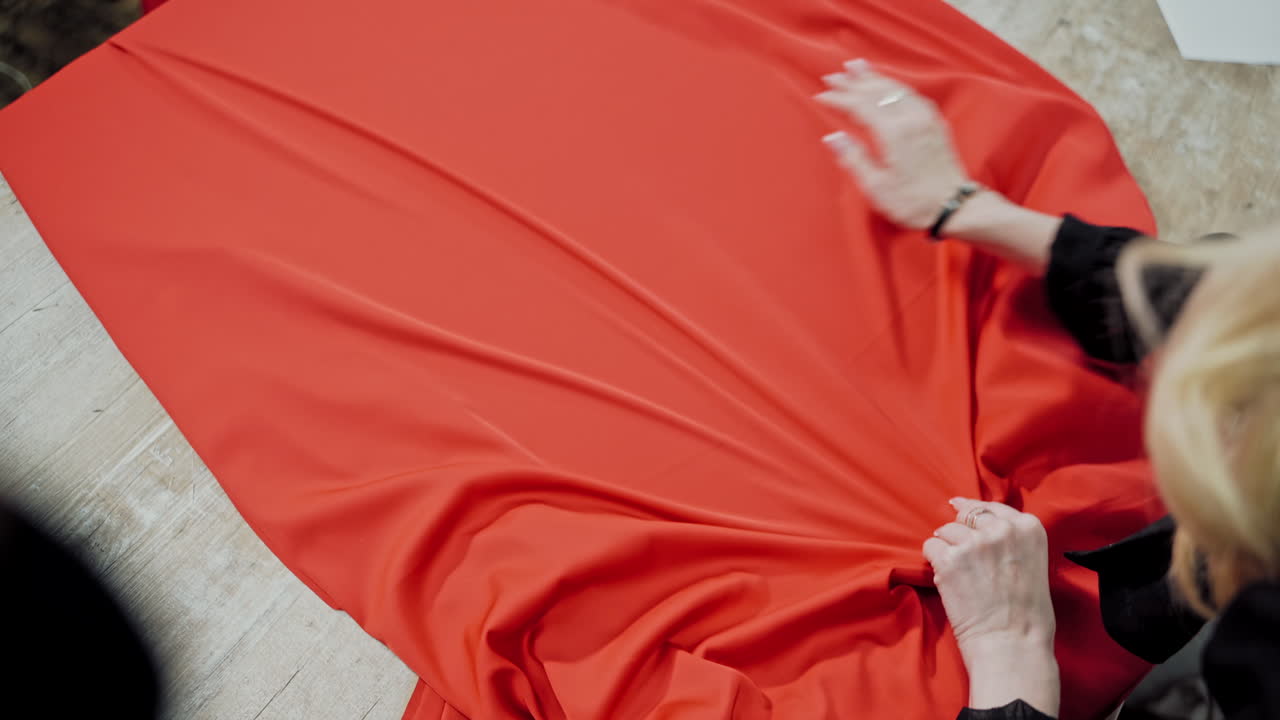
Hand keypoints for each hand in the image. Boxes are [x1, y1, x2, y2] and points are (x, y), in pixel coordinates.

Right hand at [815, 59, 970, 229]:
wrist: (953, 206)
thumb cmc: (912, 202)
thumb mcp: (876, 187)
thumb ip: (854, 159)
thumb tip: (833, 137)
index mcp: (894, 133)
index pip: (861, 106)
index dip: (840, 99)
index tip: (821, 95)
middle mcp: (911, 118)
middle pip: (877, 91)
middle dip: (853, 82)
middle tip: (832, 76)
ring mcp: (925, 117)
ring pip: (895, 88)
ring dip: (873, 77)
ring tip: (855, 67)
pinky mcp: (934, 122)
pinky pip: (910, 93)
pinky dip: (893, 84)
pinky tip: (886, 83)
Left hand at [923, 499, 1055, 660]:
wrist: (1013, 643)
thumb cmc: (1027, 614)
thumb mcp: (1033, 564)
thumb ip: (1013, 542)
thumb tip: (983, 528)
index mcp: (1028, 528)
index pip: (992, 507)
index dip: (973, 509)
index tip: (960, 507)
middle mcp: (1001, 529)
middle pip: (967, 515)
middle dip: (960, 529)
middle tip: (959, 550)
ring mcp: (974, 543)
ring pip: (945, 530)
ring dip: (946, 547)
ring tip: (958, 573)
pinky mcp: (949, 558)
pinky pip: (930, 547)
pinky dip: (933, 561)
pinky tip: (945, 579)